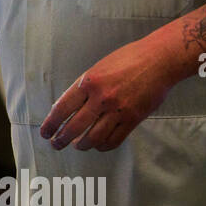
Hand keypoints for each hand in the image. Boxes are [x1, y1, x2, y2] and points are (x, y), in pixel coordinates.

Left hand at [39, 40, 176, 151]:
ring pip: (94, 138)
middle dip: (61, 139)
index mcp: (89, 81)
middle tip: (56, 144)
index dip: (51, 124)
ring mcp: (118, 109)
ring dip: (82, 145)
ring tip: (77, 145)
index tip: (45, 132)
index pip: (62, 108)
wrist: (159, 60)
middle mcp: (102, 97)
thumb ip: (83, 87)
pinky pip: (114, 140)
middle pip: (74, 127)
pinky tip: (98, 145)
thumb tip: (66, 108)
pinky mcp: (133, 118)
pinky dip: (103, 146)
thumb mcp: (98, 68)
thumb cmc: (128, 59)